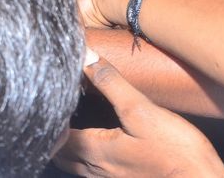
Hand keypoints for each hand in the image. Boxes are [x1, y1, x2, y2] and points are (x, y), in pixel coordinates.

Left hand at [54, 55, 223, 177]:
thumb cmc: (177, 153)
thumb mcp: (142, 110)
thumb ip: (111, 83)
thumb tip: (86, 57)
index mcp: (94, 150)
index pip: (55, 135)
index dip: (48, 116)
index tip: (45, 98)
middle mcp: (96, 170)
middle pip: (60, 154)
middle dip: (53, 135)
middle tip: (51, 111)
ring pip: (75, 165)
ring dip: (67, 147)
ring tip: (67, 126)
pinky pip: (93, 171)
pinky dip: (85, 156)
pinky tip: (97, 143)